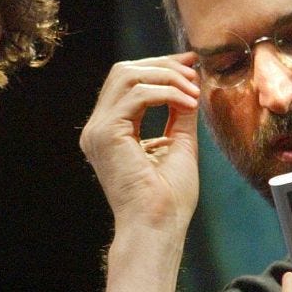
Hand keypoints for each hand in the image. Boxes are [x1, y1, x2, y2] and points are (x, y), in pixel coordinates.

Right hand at [80, 54, 200, 235]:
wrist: (157, 226)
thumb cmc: (168, 199)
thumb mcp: (179, 144)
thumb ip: (180, 112)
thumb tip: (192, 82)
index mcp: (111, 131)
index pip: (128, 82)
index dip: (160, 67)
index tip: (191, 65)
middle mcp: (98, 128)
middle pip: (123, 71)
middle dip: (162, 66)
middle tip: (194, 73)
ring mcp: (97, 131)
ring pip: (127, 76)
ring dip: (166, 78)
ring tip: (192, 92)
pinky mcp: (106, 134)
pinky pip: (136, 94)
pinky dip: (166, 93)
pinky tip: (187, 103)